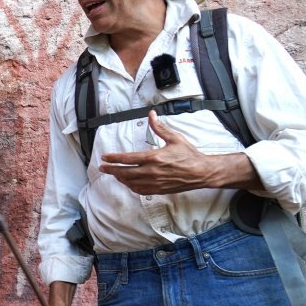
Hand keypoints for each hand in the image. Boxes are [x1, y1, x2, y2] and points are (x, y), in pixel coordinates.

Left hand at [98, 110, 249, 193]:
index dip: (113, 158)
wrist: (202, 172)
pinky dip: (131, 186)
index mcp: (154, 157)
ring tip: (114, 173)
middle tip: (103, 167)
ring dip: (120, 178)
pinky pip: (139, 190)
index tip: (104, 157)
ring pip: (130, 182)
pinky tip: (128, 182)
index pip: (127, 158)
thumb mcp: (175, 138)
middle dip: (111, 169)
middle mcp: (152, 171)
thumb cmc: (189, 155)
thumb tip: (151, 114)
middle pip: (124, 172)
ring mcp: (154, 182)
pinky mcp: (158, 190)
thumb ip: (159, 127)